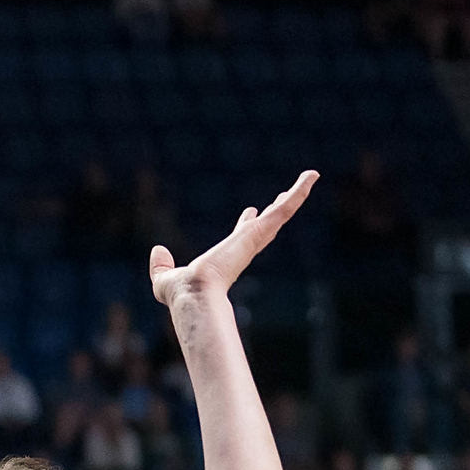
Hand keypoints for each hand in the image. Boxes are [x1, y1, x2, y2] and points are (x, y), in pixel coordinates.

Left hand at [149, 170, 316, 308]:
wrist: (195, 293)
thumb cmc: (182, 293)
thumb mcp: (164, 278)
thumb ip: (161, 266)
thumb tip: (157, 250)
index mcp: (226, 256)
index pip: (240, 237)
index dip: (246, 224)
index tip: (251, 212)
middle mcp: (244, 246)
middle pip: (265, 224)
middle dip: (275, 210)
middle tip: (285, 196)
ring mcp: (254, 238)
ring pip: (281, 213)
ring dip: (296, 194)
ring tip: (310, 176)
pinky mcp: (260, 230)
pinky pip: (285, 208)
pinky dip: (299, 191)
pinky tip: (311, 176)